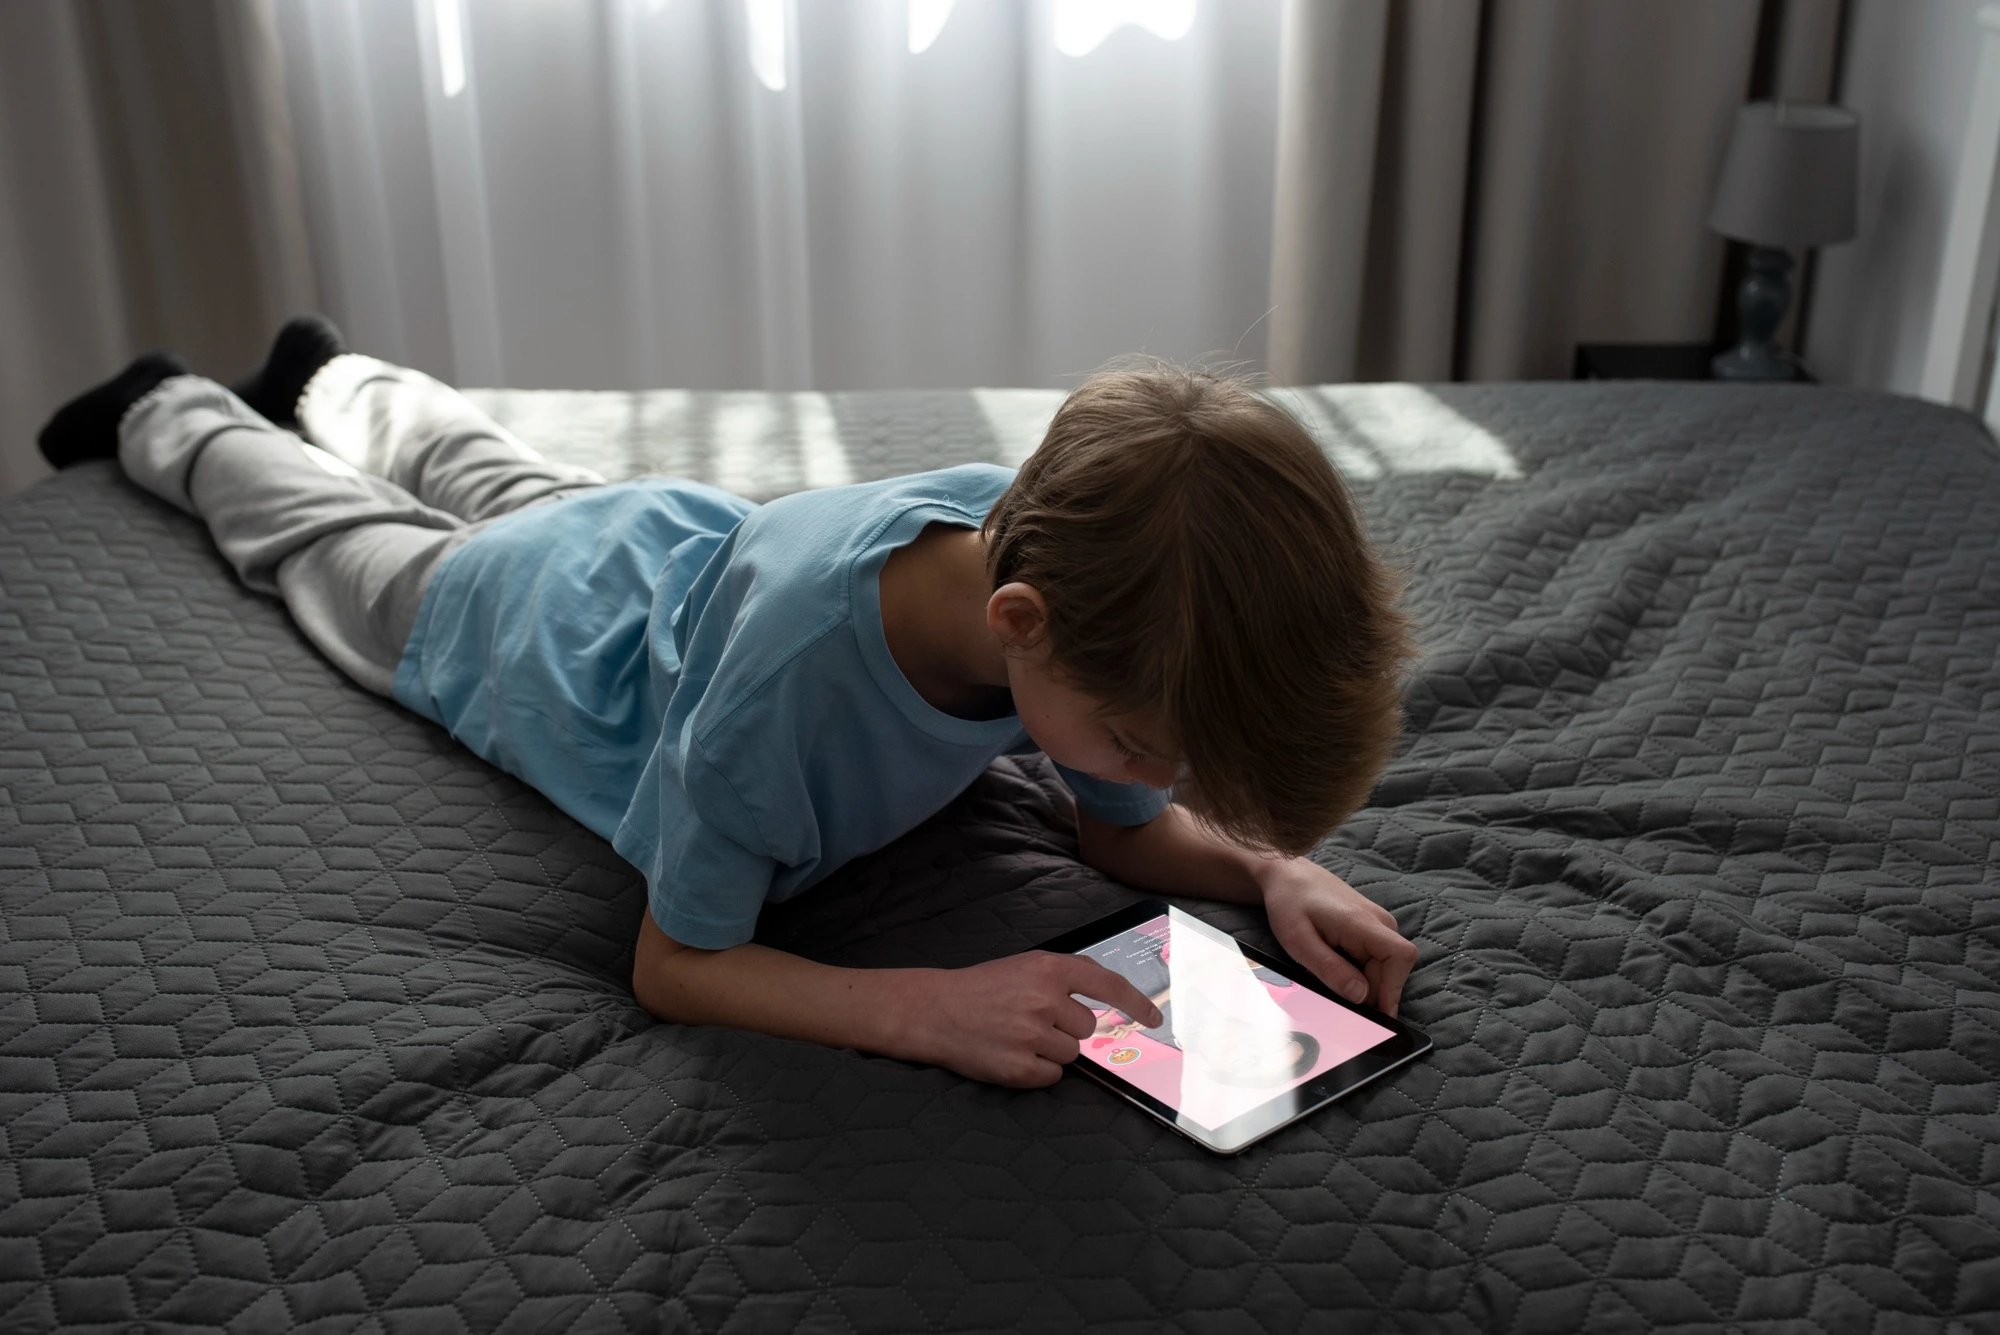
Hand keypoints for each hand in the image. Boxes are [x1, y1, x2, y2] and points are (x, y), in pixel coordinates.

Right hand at [899, 952, 1162, 1087]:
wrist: (935, 1011)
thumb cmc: (983, 988)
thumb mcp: (1026, 966)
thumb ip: (1066, 976)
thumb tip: (1109, 996)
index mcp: (1047, 968)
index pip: (1107, 985)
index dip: (1136, 1003)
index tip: (1154, 1018)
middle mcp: (1043, 1000)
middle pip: (1087, 1028)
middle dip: (1065, 1029)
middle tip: (1031, 1021)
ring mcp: (1030, 1035)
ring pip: (1071, 1055)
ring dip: (1050, 1051)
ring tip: (1017, 1036)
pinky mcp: (1019, 1068)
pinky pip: (1053, 1076)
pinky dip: (1037, 1070)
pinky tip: (1012, 1054)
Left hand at [1260, 861, 1417, 1016]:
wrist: (1288, 875)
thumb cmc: (1290, 904)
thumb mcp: (1300, 942)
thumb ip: (1331, 969)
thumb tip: (1362, 997)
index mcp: (1364, 923)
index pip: (1401, 957)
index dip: (1394, 989)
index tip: (1379, 1016)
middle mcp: (1379, 922)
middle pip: (1391, 970)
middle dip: (1370, 992)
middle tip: (1337, 1002)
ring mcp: (1378, 924)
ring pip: (1383, 967)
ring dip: (1362, 981)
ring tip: (1328, 974)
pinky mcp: (1372, 928)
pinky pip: (1375, 959)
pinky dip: (1359, 971)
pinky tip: (1336, 966)